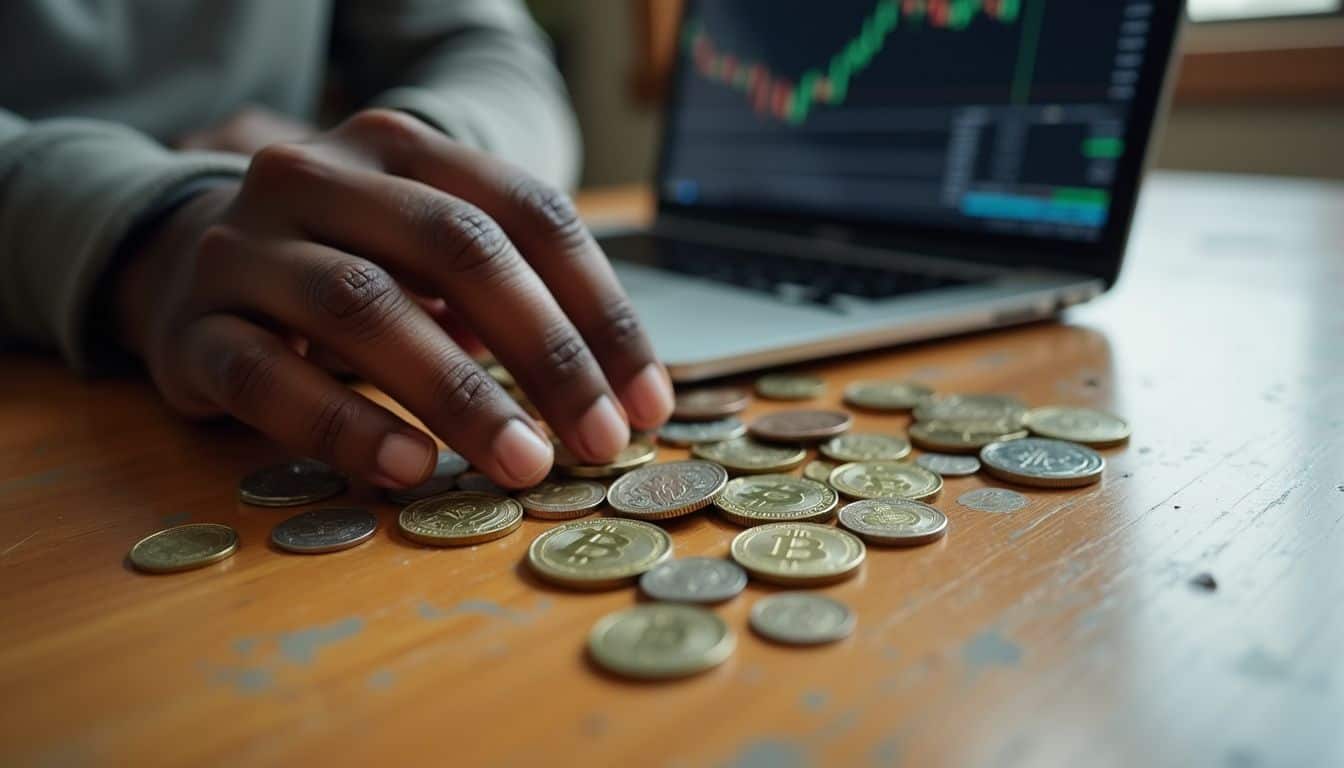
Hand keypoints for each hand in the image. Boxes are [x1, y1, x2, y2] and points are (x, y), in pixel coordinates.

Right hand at [116, 109, 673, 488]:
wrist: (184, 262)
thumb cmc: (347, 265)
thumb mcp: (429, 254)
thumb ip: (511, 294)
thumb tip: (619, 391)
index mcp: (401, 148)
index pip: (529, 213)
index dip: (601, 310)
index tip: (647, 401)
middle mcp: (319, 175)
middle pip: (457, 246)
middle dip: (546, 351)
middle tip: (599, 441)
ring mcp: (245, 246)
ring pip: (362, 306)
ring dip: (458, 392)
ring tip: (522, 462)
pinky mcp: (191, 327)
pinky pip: (268, 376)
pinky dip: (346, 425)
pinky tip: (410, 468)